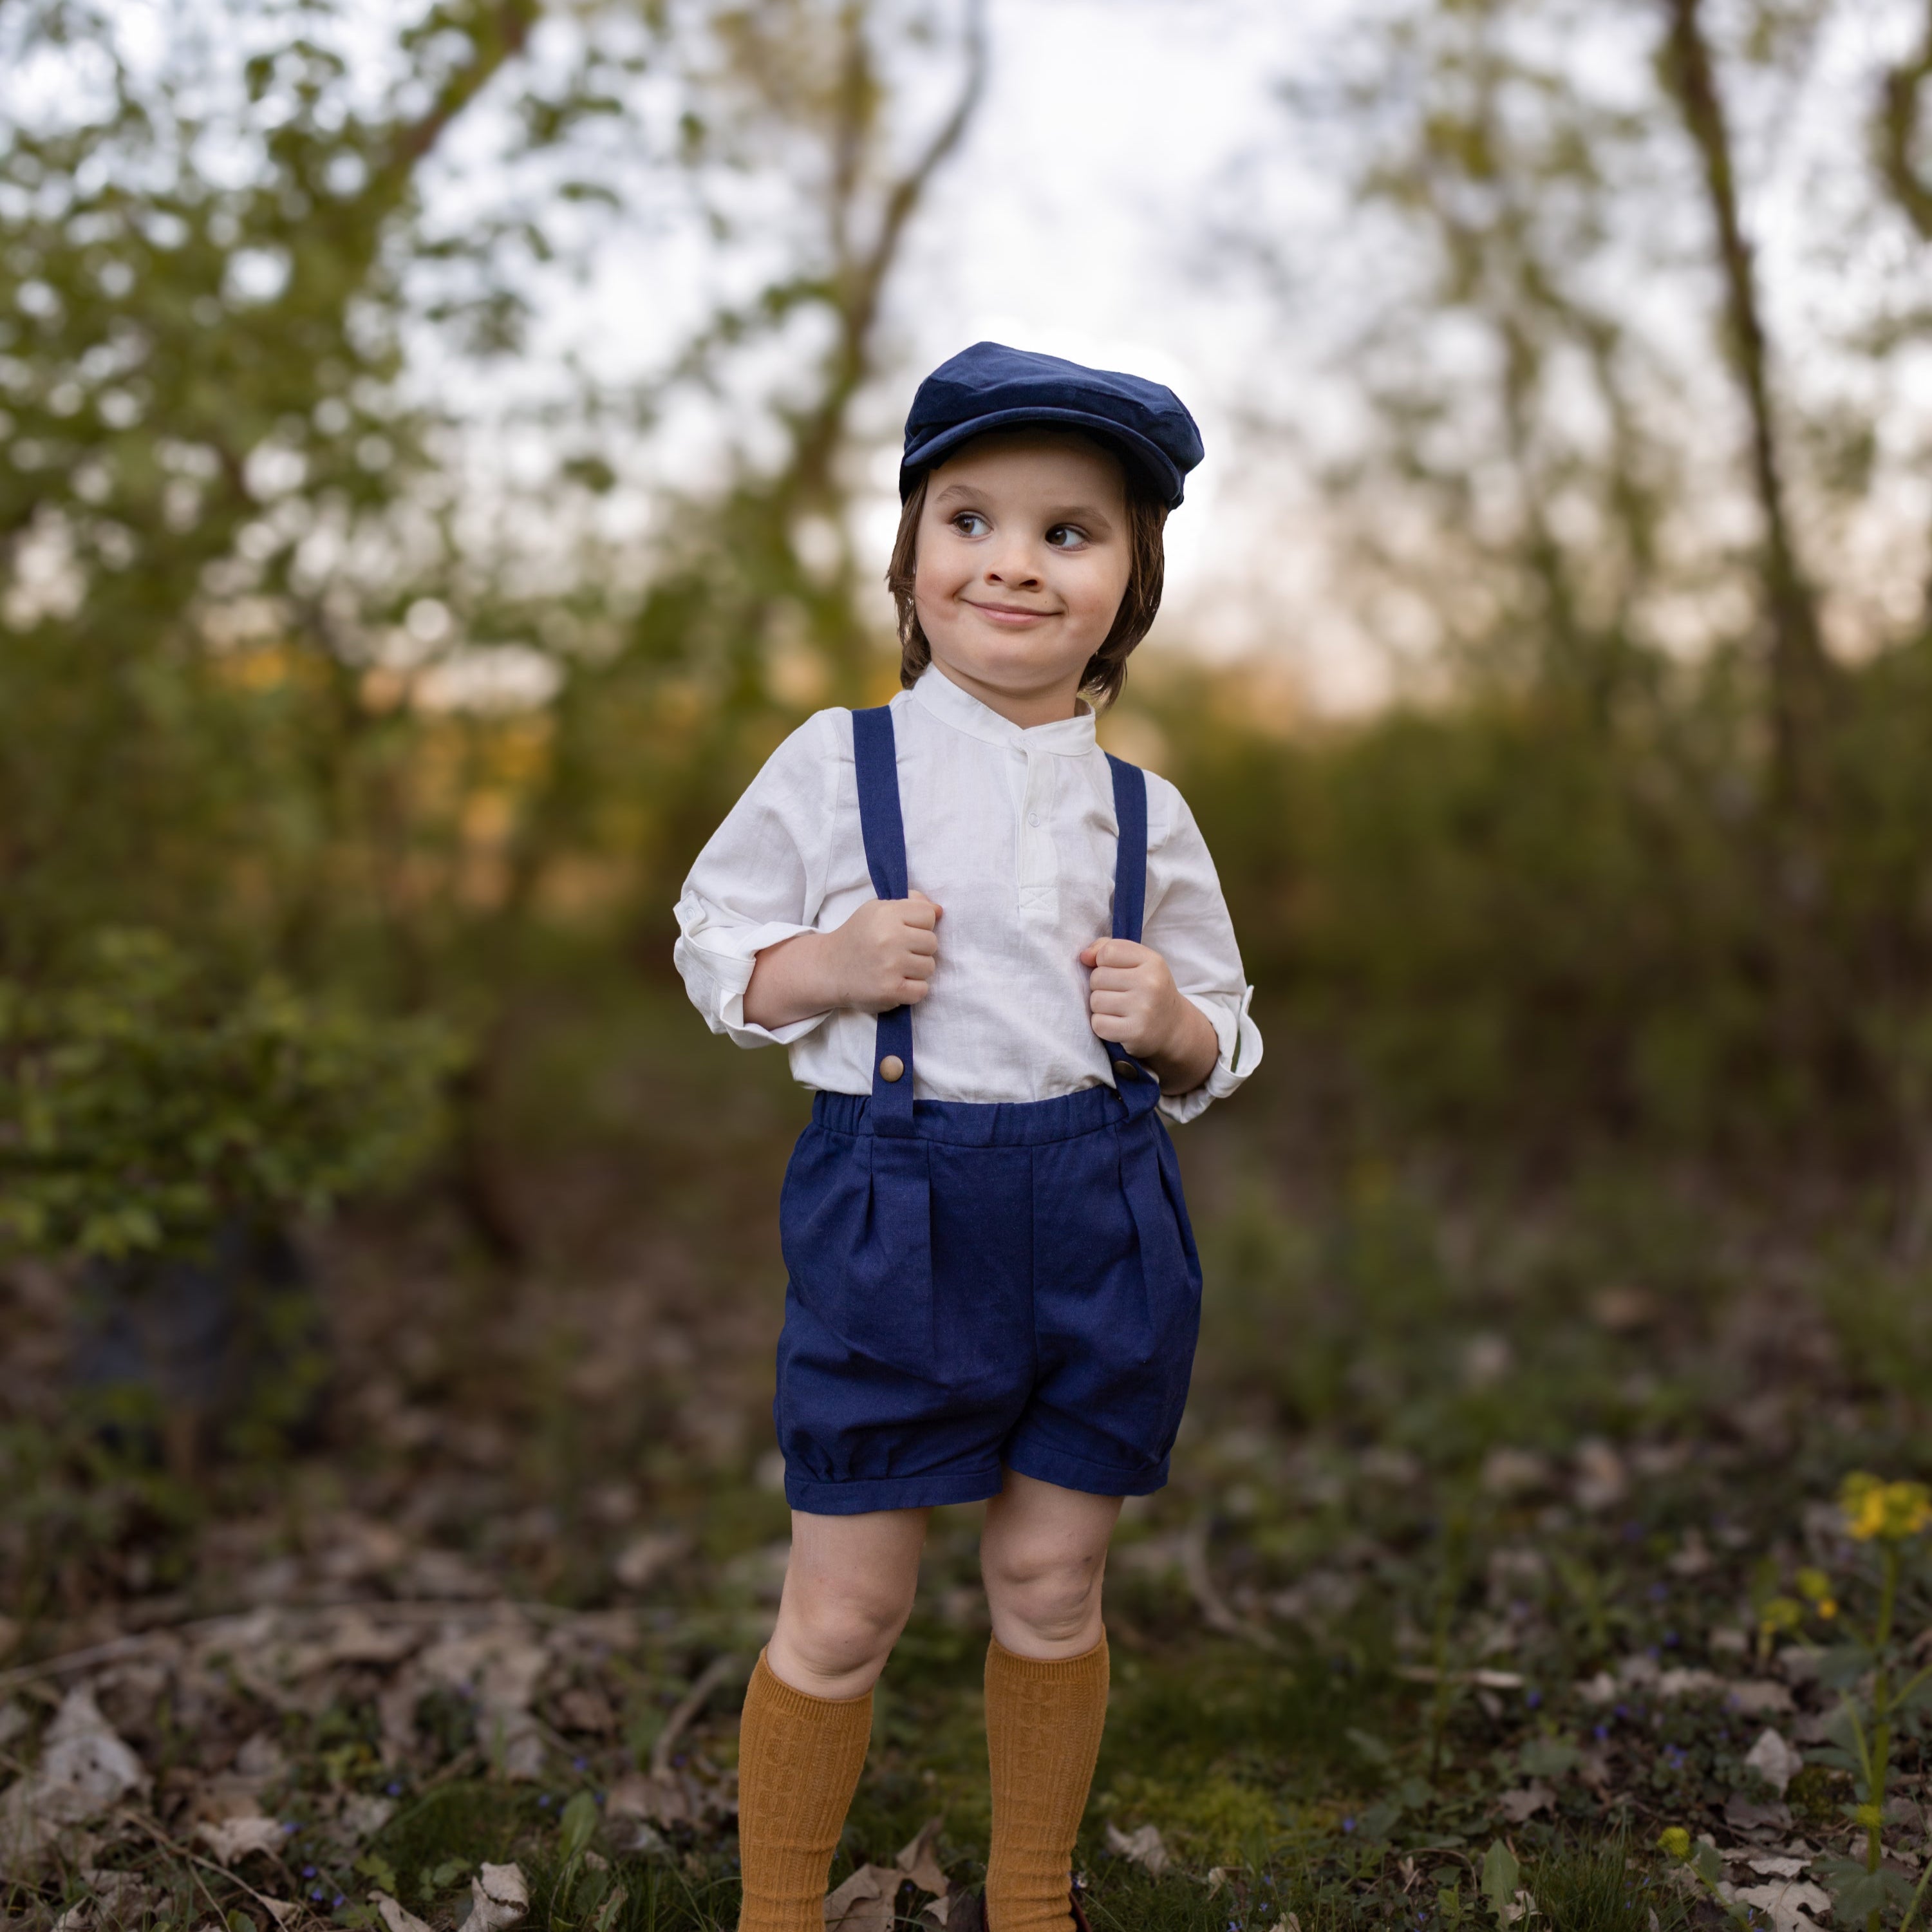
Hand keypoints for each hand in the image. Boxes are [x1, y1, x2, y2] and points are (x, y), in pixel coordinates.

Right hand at [826, 890, 942, 1011]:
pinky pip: (922, 990)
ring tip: (895, 968)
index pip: (928, 915)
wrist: (829, 969)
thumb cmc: (858, 937)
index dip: (919, 925)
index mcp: (886, 913)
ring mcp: (890, 965)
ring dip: (916, 970)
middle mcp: (889, 938)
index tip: (903, 932)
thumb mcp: (877, 910)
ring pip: (929, 967)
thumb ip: (909, 904)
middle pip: (932, 942)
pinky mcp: (891, 990)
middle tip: (897, 952)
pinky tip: (895, 983)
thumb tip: (939, 910)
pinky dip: (912, 990)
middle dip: (919, 949)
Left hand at [1078, 936, 1219, 1094]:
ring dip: (1101, 1007)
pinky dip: (1103, 1025)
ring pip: (1095, 1001)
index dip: (1103, 962)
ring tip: (1118, 1009)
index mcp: (1152, 961)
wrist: (1173, 1027)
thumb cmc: (1148, 990)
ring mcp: (1144, 1009)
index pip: (1108, 952)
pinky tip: (1118, 1024)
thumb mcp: (1138, 962)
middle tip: (1119, 994)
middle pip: (1098, 977)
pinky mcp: (1135, 1032)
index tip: (1115, 972)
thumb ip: (1108, 948)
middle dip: (1101, 986)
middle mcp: (1150, 983)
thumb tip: (1084, 956)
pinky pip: (1098, 1024)